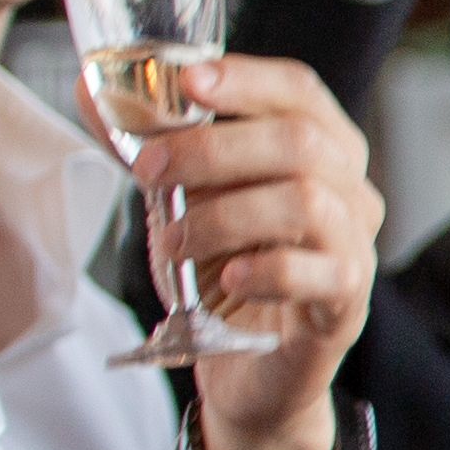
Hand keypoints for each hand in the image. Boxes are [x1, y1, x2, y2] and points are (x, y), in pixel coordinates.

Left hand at [128, 54, 386, 449]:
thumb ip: (149, 147)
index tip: (186, 82)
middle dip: (213, 149)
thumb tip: (94, 89)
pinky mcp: (348, 302)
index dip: (246, 79)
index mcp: (318, 150)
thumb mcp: (179, 201)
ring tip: (175, 242)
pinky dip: (263, 269)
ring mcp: (355, 245)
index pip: (299, 91)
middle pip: (300, 142)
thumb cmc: (221, 275)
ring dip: (223, 216)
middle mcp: (349, 190)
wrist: (243, 370)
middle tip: (150, 169)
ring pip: (306, 202)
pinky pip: (316, 272)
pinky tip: (226, 280)